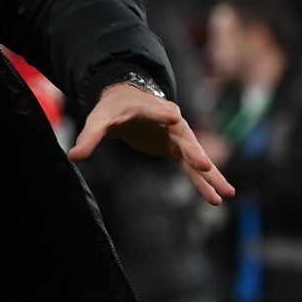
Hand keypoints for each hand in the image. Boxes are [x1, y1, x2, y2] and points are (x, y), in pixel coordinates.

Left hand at [70, 83, 234, 205]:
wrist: (127, 103)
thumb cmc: (113, 110)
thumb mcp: (99, 121)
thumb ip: (90, 137)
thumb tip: (73, 156)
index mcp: (149, 108)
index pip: (157, 110)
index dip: (162, 114)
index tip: (172, 116)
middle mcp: (169, 121)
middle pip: (184, 136)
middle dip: (193, 150)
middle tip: (203, 163)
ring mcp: (178, 136)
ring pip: (196, 157)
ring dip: (211, 174)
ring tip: (228, 192)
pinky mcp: (178, 150)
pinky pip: (193, 168)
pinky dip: (204, 182)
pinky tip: (217, 198)